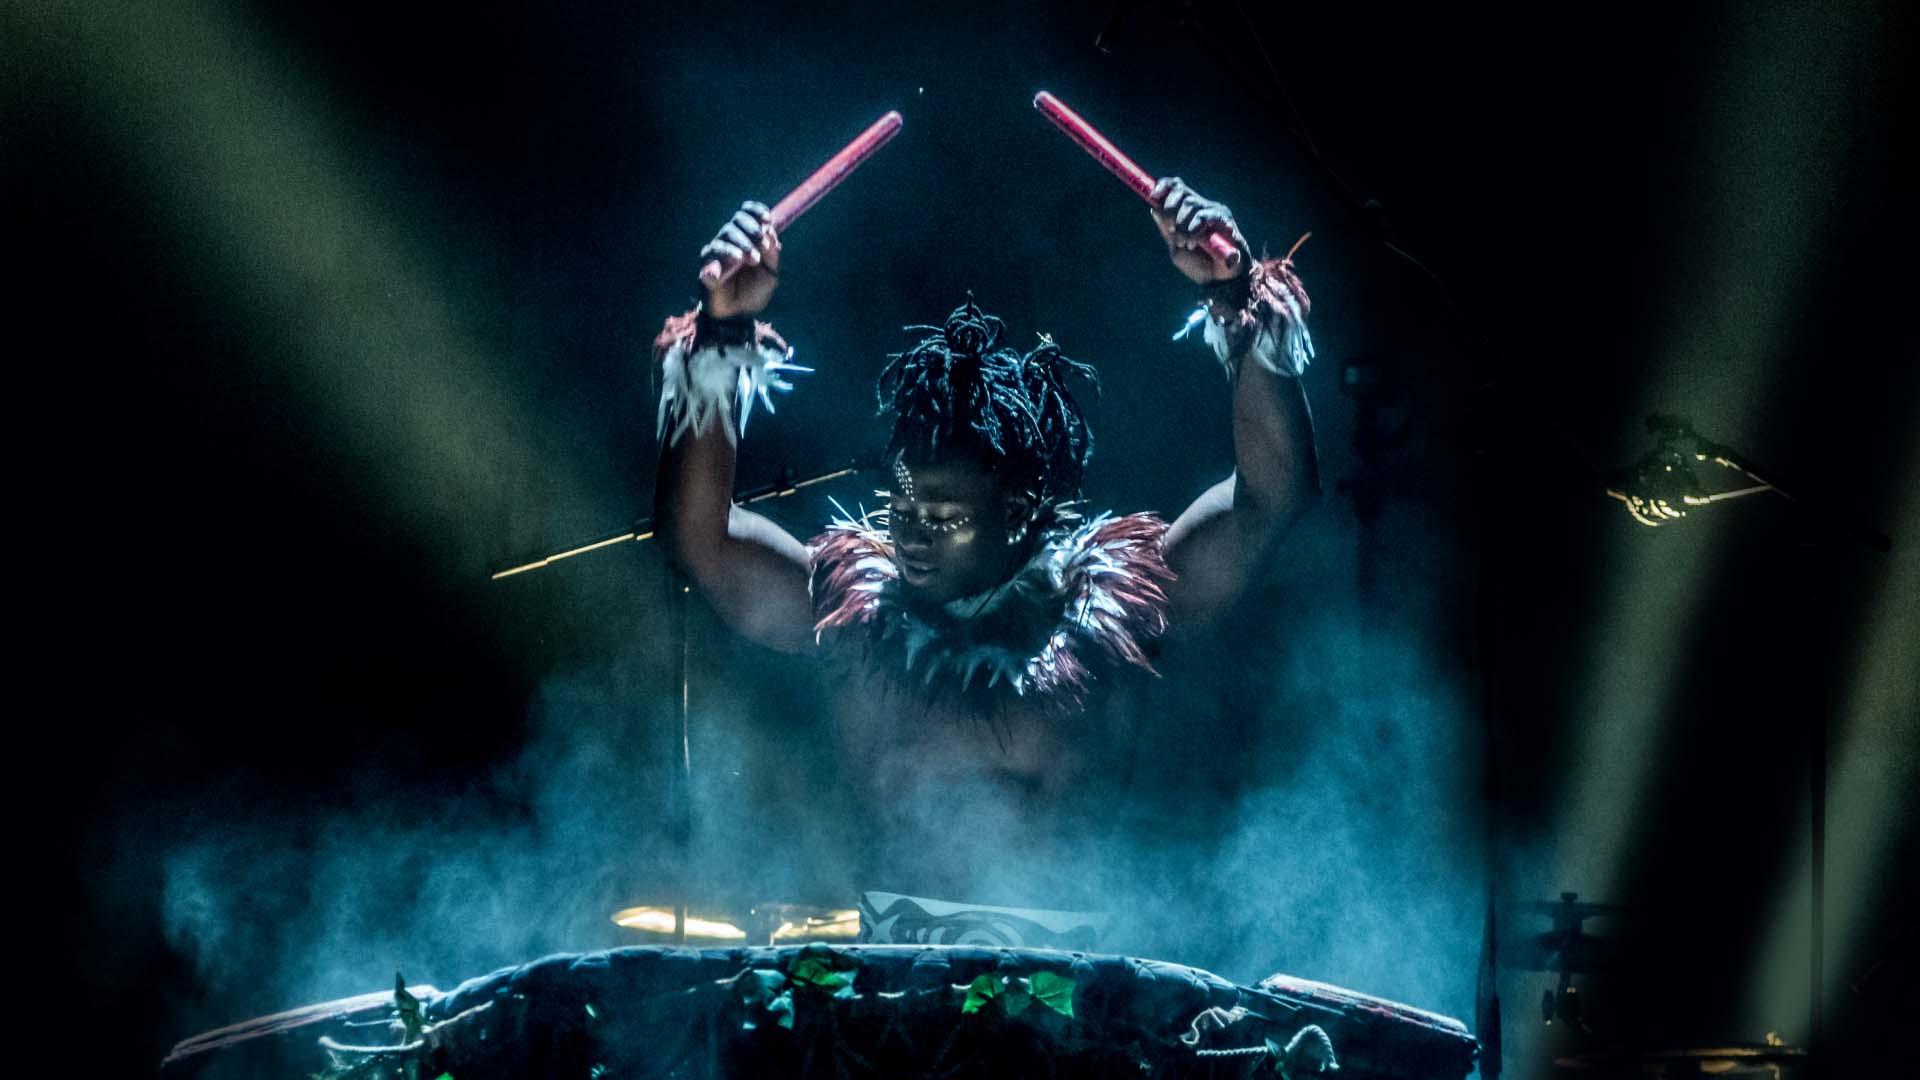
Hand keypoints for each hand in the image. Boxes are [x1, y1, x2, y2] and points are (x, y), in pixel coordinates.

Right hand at [698, 201, 780, 317]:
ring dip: (740, 244)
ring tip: (752, 259)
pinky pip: (711, 258)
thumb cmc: (754, 292)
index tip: (767, 218)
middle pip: (735, 221)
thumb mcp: (771, 273)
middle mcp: (730, 241)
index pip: (747, 215)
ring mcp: (716, 253)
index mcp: (746, 238)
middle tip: (761, 242)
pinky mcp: (706, 267)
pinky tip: (731, 265)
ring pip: (724, 237)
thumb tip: (770, 231)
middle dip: (750, 228)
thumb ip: (772, 254)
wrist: (739, 316)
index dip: (755, 212)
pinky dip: (722, 259)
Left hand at [1149, 177, 1248, 284]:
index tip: (1152, 196)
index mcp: (1188, 212)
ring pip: (1190, 204)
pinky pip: (1203, 216)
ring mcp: (1213, 211)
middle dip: (1169, 209)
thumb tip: (1153, 209)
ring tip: (1184, 243)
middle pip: (1181, 191)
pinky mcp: (1224, 219)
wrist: (1217, 281)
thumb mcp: (1175, 248)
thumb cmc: (1198, 266)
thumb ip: (1166, 230)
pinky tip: (1193, 242)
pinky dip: (1193, 229)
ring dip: (1181, 225)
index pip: (1176, 188)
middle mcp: (1201, 207)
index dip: (1163, 187)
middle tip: (1170, 228)